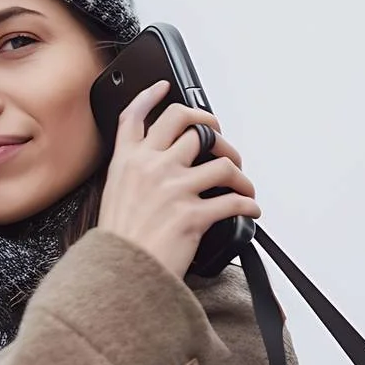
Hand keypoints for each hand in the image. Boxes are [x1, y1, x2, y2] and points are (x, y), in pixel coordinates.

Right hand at [96, 80, 261, 277]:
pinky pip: (234, 201)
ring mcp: (173, 188)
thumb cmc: (118, 244)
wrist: (118, 276)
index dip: (152, 96)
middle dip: (213, 127)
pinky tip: (251, 210)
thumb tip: (158, 167)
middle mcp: (151, 167)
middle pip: (189, 125)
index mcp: (127, 162)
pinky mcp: (193, 213)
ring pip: (222, 162)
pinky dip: (249, 204)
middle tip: (221, 140)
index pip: (136, 116)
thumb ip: (133, 175)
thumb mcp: (113, 198)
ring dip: (240, 173)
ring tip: (244, 185)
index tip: (166, 88)